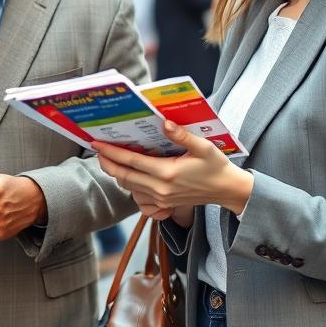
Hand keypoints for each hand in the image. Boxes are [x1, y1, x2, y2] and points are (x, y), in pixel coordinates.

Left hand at [92, 121, 252, 216]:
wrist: (228, 191)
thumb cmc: (216, 167)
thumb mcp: (203, 147)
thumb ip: (182, 135)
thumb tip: (165, 123)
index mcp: (167, 173)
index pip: (131, 161)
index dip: (111, 152)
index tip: (97, 144)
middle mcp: (160, 188)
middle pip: (124, 176)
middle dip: (107, 163)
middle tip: (97, 151)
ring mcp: (161, 198)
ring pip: (129, 187)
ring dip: (117, 173)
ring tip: (109, 159)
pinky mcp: (164, 204)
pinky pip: (138, 196)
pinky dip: (129, 185)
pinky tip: (128, 173)